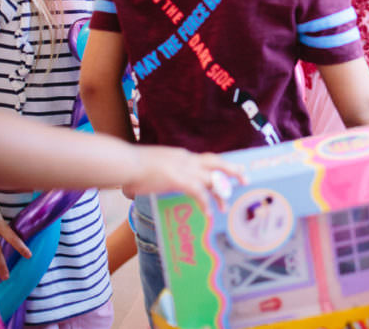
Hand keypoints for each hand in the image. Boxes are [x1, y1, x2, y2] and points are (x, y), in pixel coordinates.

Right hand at [123, 147, 245, 213]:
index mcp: (180, 155)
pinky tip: (209, 214)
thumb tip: (141, 186)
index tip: (225, 176)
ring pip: (211, 178)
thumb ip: (154, 175)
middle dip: (232, 170)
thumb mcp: (149, 167)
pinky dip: (206, 203)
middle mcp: (185, 159)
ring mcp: (183, 169)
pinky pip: (199, 193)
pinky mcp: (178, 179)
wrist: (123, 164)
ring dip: (221, 193)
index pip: (203, 161)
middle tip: (245, 178)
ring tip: (227, 205)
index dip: (216, 169)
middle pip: (215, 162)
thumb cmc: (129, 167)